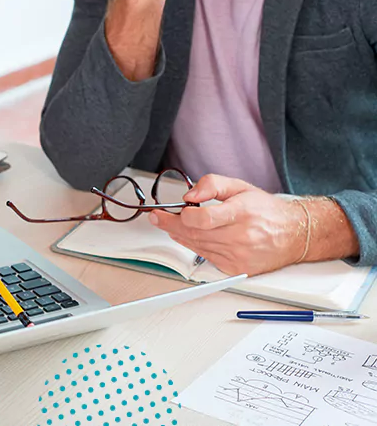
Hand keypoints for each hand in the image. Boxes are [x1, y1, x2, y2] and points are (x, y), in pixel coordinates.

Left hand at [149, 175, 305, 275]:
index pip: (202, 219)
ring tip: (170, 224)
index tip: (166, 211)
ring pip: (197, 246)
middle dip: (170, 225)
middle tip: (157, 217)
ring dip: (178, 235)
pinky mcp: (236, 268)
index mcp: (242, 213)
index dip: (179, 216)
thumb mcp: (240, 186)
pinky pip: (206, 257)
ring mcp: (238, 255)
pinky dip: (193, 246)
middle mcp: (241, 236)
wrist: (294, 234)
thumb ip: (212, 185)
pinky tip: (189, 237)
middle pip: (194, 234)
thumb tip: (189, 196)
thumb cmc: (266, 210)